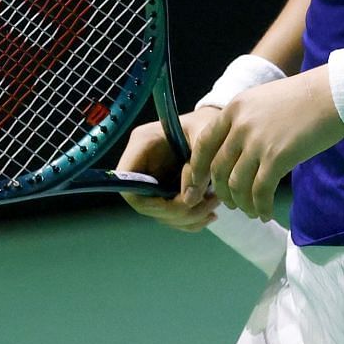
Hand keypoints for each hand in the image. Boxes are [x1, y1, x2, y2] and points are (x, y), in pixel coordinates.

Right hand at [114, 108, 220, 231]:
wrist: (216, 126)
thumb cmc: (207, 122)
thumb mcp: (205, 135)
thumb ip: (196, 164)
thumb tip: (189, 199)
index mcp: (142, 142)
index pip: (127, 181)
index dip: (150, 200)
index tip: (182, 202)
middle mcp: (141, 163)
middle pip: (145, 204)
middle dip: (177, 211)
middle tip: (209, 204)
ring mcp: (152, 180)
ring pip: (160, 214)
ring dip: (188, 217)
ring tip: (215, 203)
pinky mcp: (164, 191)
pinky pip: (170, 216)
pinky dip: (190, 221)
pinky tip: (210, 213)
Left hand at [180, 67, 343, 223]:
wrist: (332, 94)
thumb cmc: (302, 98)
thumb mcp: (262, 100)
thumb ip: (243, 121)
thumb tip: (233, 152)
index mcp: (234, 109)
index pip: (204, 144)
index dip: (198, 170)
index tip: (199, 187)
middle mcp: (240, 125)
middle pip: (219, 169)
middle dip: (222, 193)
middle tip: (231, 204)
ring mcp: (258, 142)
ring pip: (237, 185)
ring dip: (242, 204)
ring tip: (251, 211)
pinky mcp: (277, 157)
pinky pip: (260, 192)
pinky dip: (260, 207)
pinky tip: (266, 214)